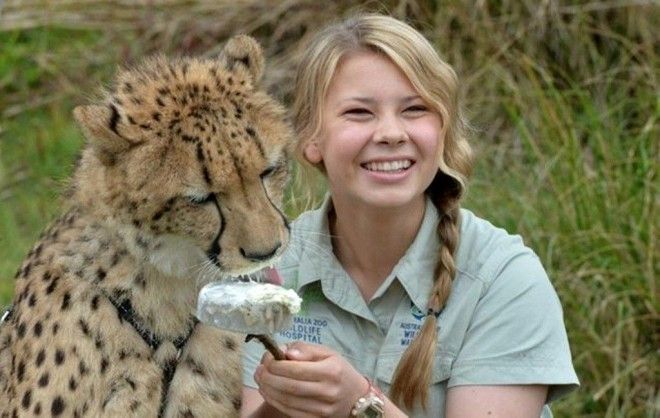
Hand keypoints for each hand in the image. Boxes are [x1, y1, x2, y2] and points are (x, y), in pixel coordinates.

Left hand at [254, 341, 368, 417]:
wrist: (356, 397)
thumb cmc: (338, 370)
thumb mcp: (327, 353)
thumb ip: (306, 349)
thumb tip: (285, 352)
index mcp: (331, 371)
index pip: (297, 369)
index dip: (276, 365)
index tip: (267, 359)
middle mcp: (328, 391)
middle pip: (290, 386)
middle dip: (268, 378)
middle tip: (258, 370)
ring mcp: (323, 409)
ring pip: (288, 401)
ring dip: (268, 390)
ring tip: (260, 379)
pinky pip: (291, 411)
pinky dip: (275, 401)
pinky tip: (268, 392)